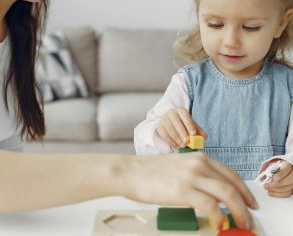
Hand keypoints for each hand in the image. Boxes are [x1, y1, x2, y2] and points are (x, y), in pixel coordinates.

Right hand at [124, 153, 257, 229]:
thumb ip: (197, 174)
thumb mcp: (178, 165)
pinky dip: (219, 217)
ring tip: (239, 224)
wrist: (129, 171)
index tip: (250, 203)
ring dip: (238, 213)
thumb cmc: (150, 171)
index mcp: (198, 157)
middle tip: (248, 220)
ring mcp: (191, 176)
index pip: (231, 174)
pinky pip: (211, 206)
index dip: (245, 191)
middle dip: (245, 206)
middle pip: (233, 186)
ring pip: (227, 195)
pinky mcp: (182, 190)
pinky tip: (218, 224)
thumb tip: (212, 192)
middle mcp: (198, 163)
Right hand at [156, 107, 206, 148]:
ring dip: (176, 137)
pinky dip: (170, 141)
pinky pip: (163, 133)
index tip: (193, 134)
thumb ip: (198, 130)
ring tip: (182, 145)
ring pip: (169, 127)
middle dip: (182, 132)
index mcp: (181, 110)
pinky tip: (176, 146)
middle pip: (176, 121)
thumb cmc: (183, 124)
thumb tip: (204, 136)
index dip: (189, 124)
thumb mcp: (191, 125)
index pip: (185, 116)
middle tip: (187, 141)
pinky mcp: (159, 126)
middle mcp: (171, 112)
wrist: (170, 122)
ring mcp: (164, 119)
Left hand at [263, 159, 292, 196]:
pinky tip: (271, 192)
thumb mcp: (272, 165)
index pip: (286, 169)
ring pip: (288, 188)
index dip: (280, 174)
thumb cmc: (275, 167)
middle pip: (288, 180)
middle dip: (276, 184)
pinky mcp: (292, 188)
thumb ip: (269, 170)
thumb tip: (263, 178)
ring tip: (267, 189)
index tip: (274, 178)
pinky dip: (279, 194)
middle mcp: (292, 173)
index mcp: (287, 165)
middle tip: (266, 186)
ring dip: (276, 190)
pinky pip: (287, 193)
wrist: (280, 169)